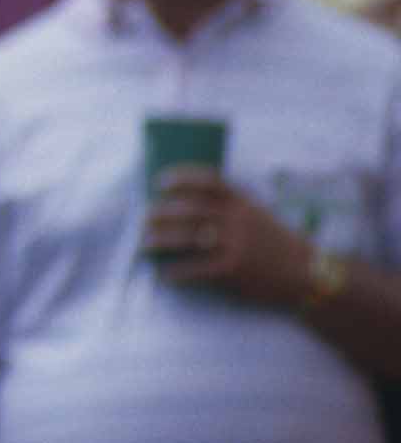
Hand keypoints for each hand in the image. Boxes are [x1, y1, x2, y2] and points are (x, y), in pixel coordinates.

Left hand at [143, 166, 314, 306]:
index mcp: (244, 202)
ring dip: (161, 241)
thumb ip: (230, 207)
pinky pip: (197, 270)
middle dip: (162, 213)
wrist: (309, 275)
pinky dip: (176, 273)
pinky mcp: (234, 270)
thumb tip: (186, 204)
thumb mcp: (258, 215)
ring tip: (143, 245)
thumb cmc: (277, 244)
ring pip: (188, 238)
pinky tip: (163, 276)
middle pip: (190, 210)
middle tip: (143, 219)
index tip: (159, 182)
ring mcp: (236, 244)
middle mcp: (238, 219)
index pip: (208, 181)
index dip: (181, 178)